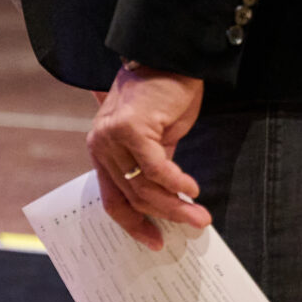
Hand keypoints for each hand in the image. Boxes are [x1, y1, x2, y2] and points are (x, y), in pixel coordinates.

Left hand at [84, 63, 212, 248]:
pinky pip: (156, 167)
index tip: (155, 243)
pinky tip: (192, 188)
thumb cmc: (163, 97)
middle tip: (195, 227)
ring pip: (144, 186)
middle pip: (132, 197)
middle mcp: (100, 145)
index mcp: (102, 152)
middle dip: (166, 217)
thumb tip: (168, 205)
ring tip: (200, 215)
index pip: (112, 200)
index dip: (134, 225)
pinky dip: (176, 182)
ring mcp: (112, 137)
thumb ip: (151, 168)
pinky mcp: (131, 128)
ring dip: (176, 205)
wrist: (168, 58)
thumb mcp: (155, 139)